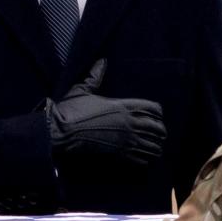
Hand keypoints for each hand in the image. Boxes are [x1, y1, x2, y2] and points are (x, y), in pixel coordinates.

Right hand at [46, 60, 165, 165]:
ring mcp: (124, 140)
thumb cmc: (71, 109)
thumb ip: (95, 76)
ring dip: (155, 146)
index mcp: (122, 106)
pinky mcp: (117, 153)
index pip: (152, 108)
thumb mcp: (83, 89)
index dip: (158, 112)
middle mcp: (127, 123)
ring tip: (157, 147)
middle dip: (160, 130)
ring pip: (151, 145)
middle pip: (156, 127)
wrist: (61, 130)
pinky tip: (146, 158)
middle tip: (161, 133)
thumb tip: (101, 61)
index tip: (158, 114)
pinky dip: (146, 159)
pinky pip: (140, 158)